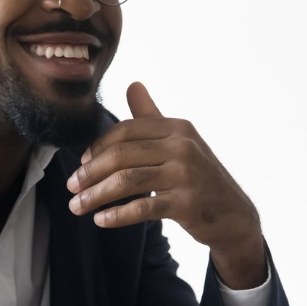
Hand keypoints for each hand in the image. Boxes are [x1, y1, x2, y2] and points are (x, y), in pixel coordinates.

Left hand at [66, 82, 266, 287]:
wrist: (234, 215)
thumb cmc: (201, 178)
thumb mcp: (181, 143)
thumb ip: (153, 116)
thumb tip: (133, 85)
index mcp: (178, 128)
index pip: (126, 131)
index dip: (98, 148)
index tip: (82, 164)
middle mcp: (183, 147)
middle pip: (121, 155)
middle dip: (90, 173)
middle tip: (72, 189)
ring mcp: (186, 175)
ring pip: (127, 182)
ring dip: (96, 196)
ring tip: (78, 207)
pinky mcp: (187, 203)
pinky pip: (143, 207)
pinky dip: (117, 215)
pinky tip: (102, 220)